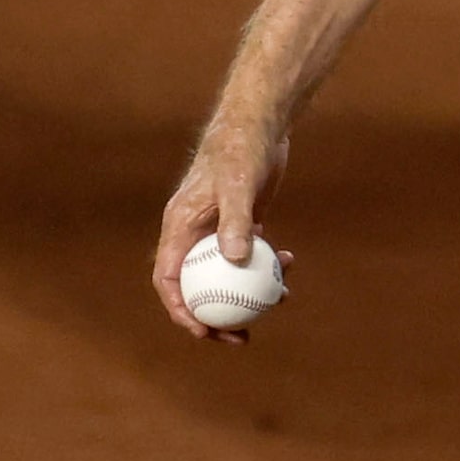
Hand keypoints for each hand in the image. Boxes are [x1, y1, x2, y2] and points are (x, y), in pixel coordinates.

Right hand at [153, 124, 290, 343]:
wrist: (259, 122)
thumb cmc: (241, 149)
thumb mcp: (237, 183)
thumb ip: (235, 220)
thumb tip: (235, 260)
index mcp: (179, 227)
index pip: (169, 279)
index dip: (181, 310)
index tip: (204, 330)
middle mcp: (194, 232)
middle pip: (197, 286)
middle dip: (215, 316)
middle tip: (239, 338)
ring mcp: (217, 228)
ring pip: (226, 274)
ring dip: (247, 293)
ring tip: (277, 303)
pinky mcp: (241, 222)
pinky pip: (249, 255)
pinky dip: (265, 265)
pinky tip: (290, 265)